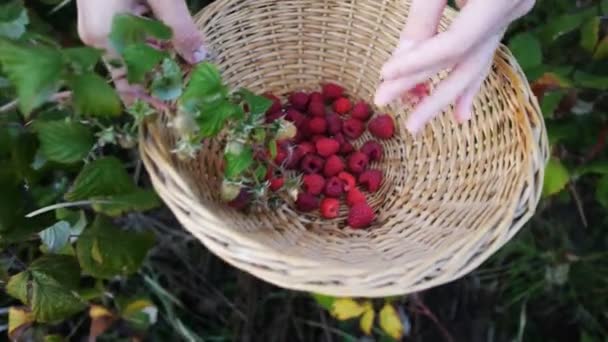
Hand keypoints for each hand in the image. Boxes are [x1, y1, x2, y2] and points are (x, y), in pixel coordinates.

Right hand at [76, 0, 207, 102]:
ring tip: (193, 73)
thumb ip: (181, 28)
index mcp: (106, 37)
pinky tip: (177, 49)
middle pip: (136, 72)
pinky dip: (155, 45)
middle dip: (166, 81)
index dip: (156, 100)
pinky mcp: (106, 16)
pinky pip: (133, 40)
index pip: (131, 85)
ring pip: (136, 56)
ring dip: (164, 63)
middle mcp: (98, 38)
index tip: (181, 110)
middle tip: (197, 90)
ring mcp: (100, 27)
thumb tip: (203, 59)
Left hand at [374, 0, 534, 133]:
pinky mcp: (505, 8)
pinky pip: (484, 49)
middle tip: (403, 124)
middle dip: (431, 94)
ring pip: (478, 61)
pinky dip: (468, 77)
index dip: (418, 64)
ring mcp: (514, 8)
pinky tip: (461, 110)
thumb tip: (402, 61)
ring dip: (449, 95)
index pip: (453, 44)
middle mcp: (513, 6)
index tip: (384, 77)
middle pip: (467, 62)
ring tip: (423, 123)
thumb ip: (423, 15)